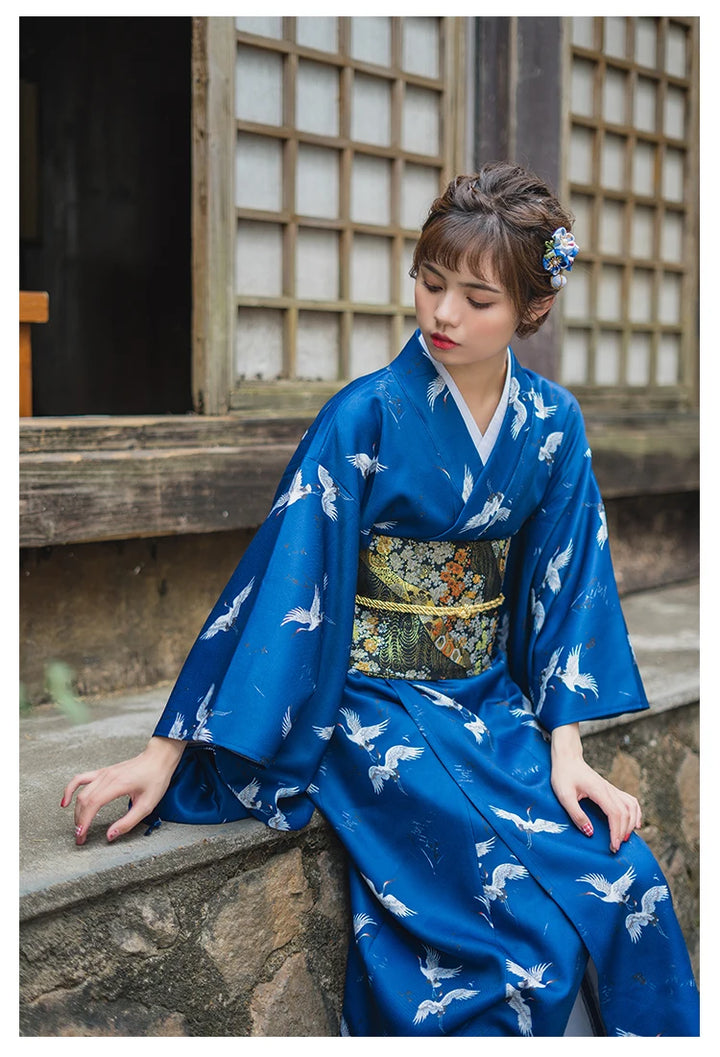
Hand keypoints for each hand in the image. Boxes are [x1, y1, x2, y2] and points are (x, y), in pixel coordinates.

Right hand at [60, 736, 185, 845]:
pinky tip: (65, 801)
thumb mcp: (147, 805)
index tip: (81, 836)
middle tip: (80, 838)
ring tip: (77, 826)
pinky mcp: (103, 772)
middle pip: (84, 800)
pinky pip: (81, 779)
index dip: (84, 822)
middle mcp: (107, 777)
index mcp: (118, 784)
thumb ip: (128, 822)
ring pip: (81, 792)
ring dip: (76, 810)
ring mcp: (103, 773)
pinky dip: (70, 789)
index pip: (93, 804)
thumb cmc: (155, 780)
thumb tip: (110, 835)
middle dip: (79, 821)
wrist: (158, 759)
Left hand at [550, 724, 641, 852]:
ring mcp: (611, 789)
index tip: (613, 846)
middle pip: (625, 813)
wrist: (567, 758)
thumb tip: (590, 833)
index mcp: (599, 791)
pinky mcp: (611, 789)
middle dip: (623, 833)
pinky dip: (635, 813)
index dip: (616, 832)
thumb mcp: (564, 796)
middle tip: (615, 848)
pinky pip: (630, 801)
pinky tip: (634, 823)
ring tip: (625, 838)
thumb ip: (576, 814)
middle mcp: (609, 789)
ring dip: (631, 824)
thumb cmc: (563, 775)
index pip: (615, 814)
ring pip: (631, 807)